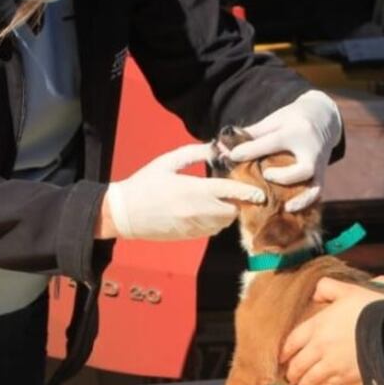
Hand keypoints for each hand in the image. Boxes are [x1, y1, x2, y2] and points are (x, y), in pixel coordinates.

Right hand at [101, 143, 265, 240]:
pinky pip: (211, 231)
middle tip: (234, 193)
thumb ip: (195, 153)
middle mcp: (197, 210)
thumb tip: (217, 147)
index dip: (248, 191)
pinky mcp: (188, 236)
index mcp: (194, 189)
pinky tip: (205, 212)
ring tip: (219, 201)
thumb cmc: (144, 183)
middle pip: (232, 210)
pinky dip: (214, 222)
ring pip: (223, 223)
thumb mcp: (167, 162)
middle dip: (237, 202)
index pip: (231, 191)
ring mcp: (193, 226)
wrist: (124, 213)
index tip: (259, 192)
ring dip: (226, 213)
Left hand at [227, 90, 341, 211]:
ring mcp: (320, 164)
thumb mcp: (273, 120)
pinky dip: (306, 202)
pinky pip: (318, 191)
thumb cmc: (292, 119)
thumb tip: (224, 145)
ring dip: (301, 199)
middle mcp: (311, 150)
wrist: (324, 116)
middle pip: (304, 169)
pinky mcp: (323, 173)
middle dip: (283, 177)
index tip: (232, 156)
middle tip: (266, 175)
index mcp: (297, 131)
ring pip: (315, 186)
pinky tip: (290, 209)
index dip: (250, 150)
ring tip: (285, 206)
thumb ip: (251, 134)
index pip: (273, 142)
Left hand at [280, 277, 383, 384]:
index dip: (284, 352)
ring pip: (309, 378)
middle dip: (291, 372)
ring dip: (303, 383)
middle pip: (297, 364)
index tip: (280, 358)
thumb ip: (327, 288)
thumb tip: (315, 292)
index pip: (291, 342)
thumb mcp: (347, 291)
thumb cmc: (371, 311)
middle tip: (289, 376)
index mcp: (316, 326)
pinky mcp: (346, 377)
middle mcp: (319, 347)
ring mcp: (332, 364)